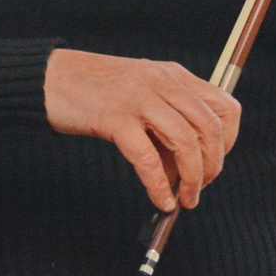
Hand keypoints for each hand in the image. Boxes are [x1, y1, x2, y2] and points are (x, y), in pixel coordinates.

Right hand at [43, 48, 240, 211]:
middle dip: (212, 166)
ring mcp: (139, 98)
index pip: (224, 106)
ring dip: (192, 178)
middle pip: (209, 128)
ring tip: (184, 199)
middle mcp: (162, 82)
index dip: (228, 141)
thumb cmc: (93, 91)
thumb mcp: (140, 93)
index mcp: (173, 75)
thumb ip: (165, 120)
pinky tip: (160, 199)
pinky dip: (159, 184)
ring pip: (185, 142)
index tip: (215, 163)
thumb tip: (186, 168)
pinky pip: (147, 157)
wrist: (48, 77)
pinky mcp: (114, 117)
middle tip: (199, 189)